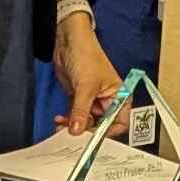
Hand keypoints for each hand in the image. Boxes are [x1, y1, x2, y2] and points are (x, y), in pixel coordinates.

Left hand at [51, 6, 117, 133]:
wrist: (69, 42)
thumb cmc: (87, 55)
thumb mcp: (86, 86)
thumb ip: (81, 110)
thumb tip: (77, 130)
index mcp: (120, 97)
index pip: (119, 123)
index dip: (108, 133)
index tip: (93, 138)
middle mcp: (108, 101)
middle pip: (101, 126)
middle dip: (86, 131)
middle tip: (73, 134)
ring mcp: (92, 101)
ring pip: (85, 122)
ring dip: (73, 126)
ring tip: (62, 126)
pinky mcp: (78, 99)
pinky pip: (74, 116)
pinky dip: (67, 121)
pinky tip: (59, 120)